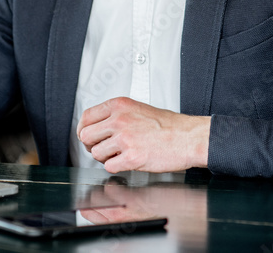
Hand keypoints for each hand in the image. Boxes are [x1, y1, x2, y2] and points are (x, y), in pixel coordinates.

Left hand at [76, 97, 209, 172]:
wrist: (188, 137)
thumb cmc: (169, 126)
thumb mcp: (139, 109)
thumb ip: (117, 115)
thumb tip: (98, 127)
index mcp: (120, 105)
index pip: (87, 117)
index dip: (84, 130)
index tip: (87, 136)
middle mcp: (120, 120)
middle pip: (86, 136)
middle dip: (92, 146)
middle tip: (103, 149)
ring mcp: (125, 138)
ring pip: (96, 153)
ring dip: (105, 158)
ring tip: (120, 155)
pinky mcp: (131, 157)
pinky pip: (109, 166)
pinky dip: (116, 167)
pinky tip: (127, 162)